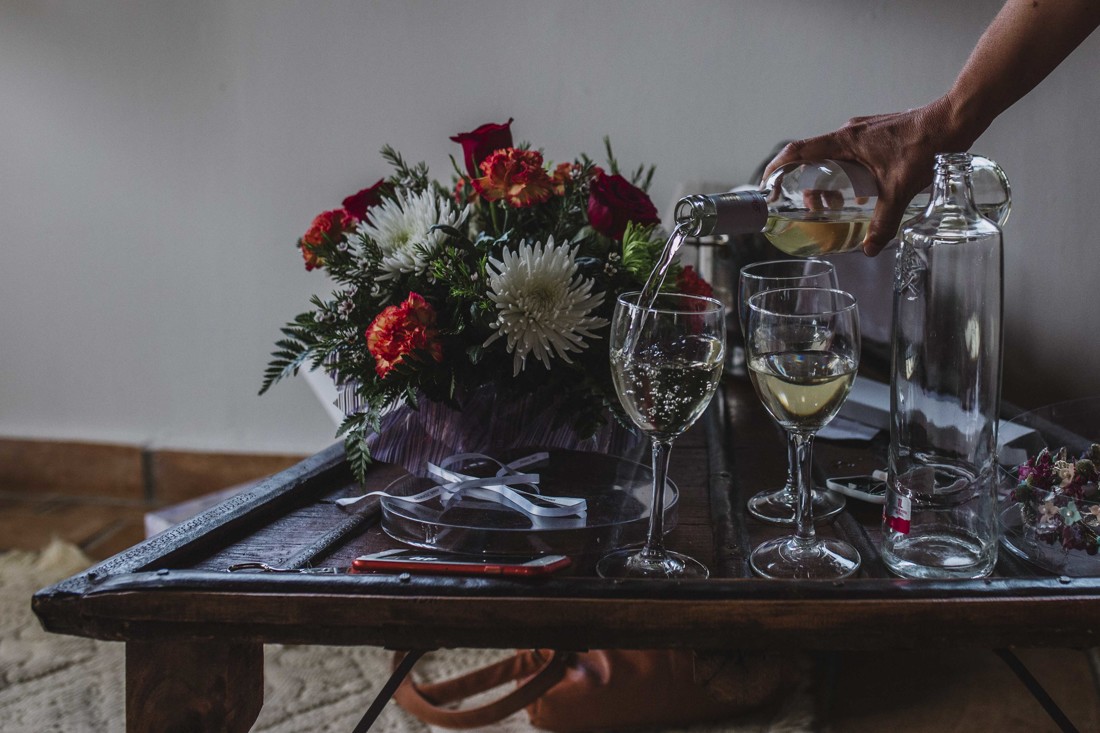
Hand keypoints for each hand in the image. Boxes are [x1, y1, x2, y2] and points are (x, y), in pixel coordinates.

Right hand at [762, 97, 965, 256]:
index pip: (798, 151)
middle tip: (813, 207)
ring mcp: (863, 132)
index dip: (777, 168)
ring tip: (838, 203)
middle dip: (806, 184)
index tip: (769, 187)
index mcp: (845, 141)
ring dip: (827, 179)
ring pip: (832, 157)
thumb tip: (869, 248)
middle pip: (812, 158)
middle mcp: (849, 134)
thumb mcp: (901, 189)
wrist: (955, 118)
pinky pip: (849, 154)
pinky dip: (845, 173)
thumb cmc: (927, 144)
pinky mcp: (876, 134)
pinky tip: (863, 190)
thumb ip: (884, 221)